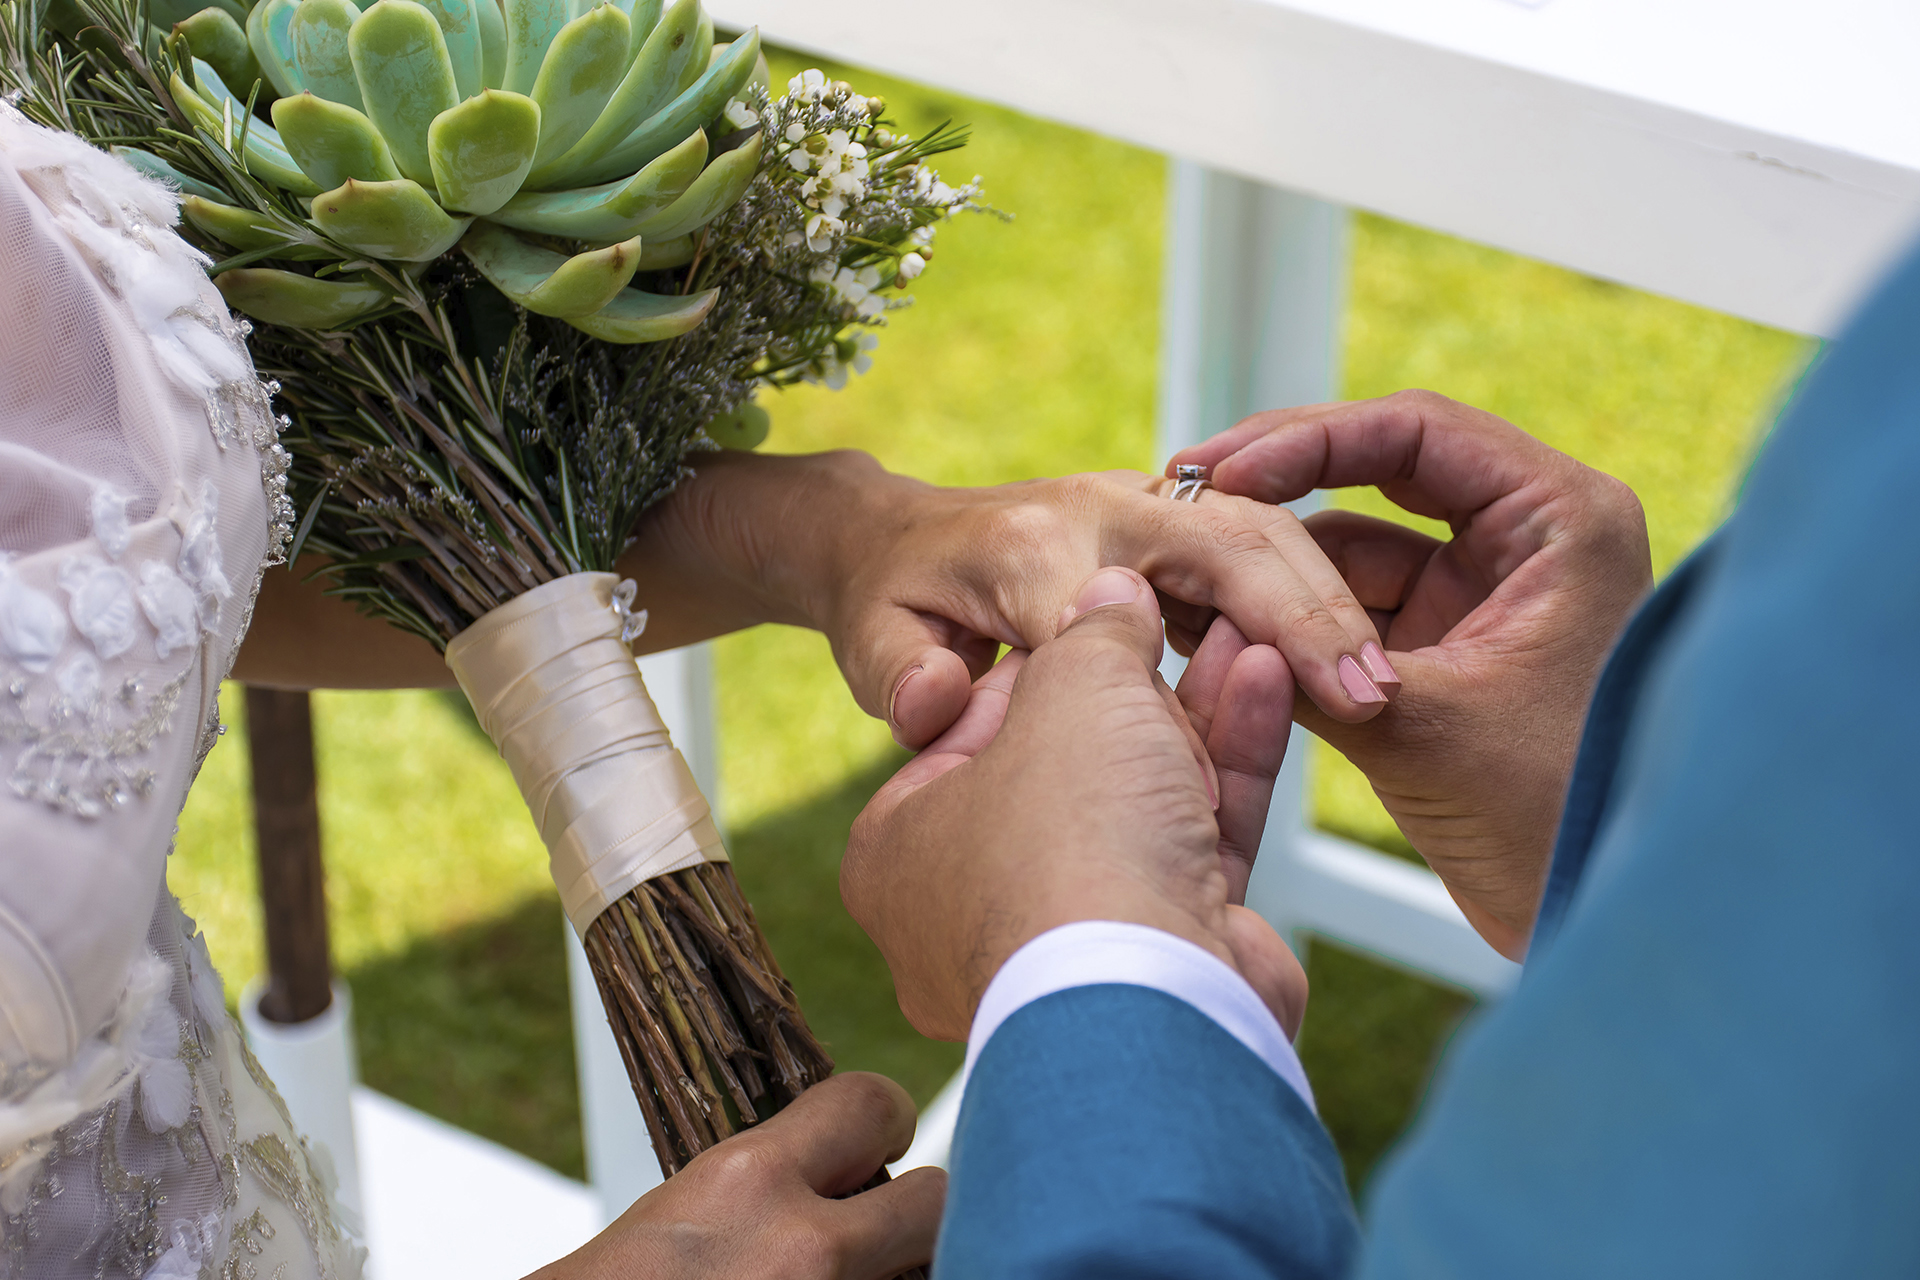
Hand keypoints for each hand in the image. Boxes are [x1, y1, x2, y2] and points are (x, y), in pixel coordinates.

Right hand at [527, 1073, 942, 1279]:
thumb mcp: (680, 1213)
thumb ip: (763, 1187)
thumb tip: (831, 1173)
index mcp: (748, 1182)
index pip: (871, 1103)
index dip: (883, 1118)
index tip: (877, 1138)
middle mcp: (801, 1251)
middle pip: (934, 1201)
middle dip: (917, 1210)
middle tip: (887, 1223)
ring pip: (923, 1272)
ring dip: (897, 1269)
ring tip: (850, 1271)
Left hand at [624, 450, 1394, 748]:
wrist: (902, 538)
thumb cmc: (893, 601)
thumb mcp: (877, 640)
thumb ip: (902, 673)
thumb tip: (931, 703)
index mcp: (1032, 548)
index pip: (1117, 610)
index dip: (1178, 674)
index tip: (1232, 718)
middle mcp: (1104, 519)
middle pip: (1226, 546)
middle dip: (1299, 615)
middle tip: (1369, 694)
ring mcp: (1150, 523)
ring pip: (1263, 546)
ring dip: (1325, 612)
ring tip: (1382, 691)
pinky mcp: (1181, 548)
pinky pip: (1261, 566)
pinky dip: (1310, 611)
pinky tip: (1353, 675)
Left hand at [841, 566, 1305, 1042]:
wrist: (1151, 995)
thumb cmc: (1069, 837)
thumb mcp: (1071, 688)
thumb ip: (1093, 632)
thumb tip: (1113, 596)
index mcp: (899, 847)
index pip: (973, 723)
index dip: (1045, 657)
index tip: (1097, 612)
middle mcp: (970, 905)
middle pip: (1066, 766)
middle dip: (1136, 690)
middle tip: (1179, 620)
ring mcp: (1068, 941)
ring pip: (1139, 804)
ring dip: (1195, 715)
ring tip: (1245, 633)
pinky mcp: (1160, 955)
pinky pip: (1193, 844)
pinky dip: (1228, 766)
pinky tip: (1264, 680)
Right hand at [1171, 390, 1652, 957]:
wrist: (1592, 914)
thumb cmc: (1551, 818)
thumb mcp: (1418, 726)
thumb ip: (1309, 662)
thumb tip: (1199, 610)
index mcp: (1559, 519)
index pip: (1417, 431)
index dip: (1306, 440)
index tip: (1221, 471)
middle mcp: (1527, 536)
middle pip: (1380, 471)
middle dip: (1279, 486)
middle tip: (1187, 491)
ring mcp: (1484, 590)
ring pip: (1354, 545)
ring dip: (1275, 564)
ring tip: (1187, 575)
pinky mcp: (1449, 643)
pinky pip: (1353, 605)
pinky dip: (1291, 616)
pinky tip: (1217, 620)